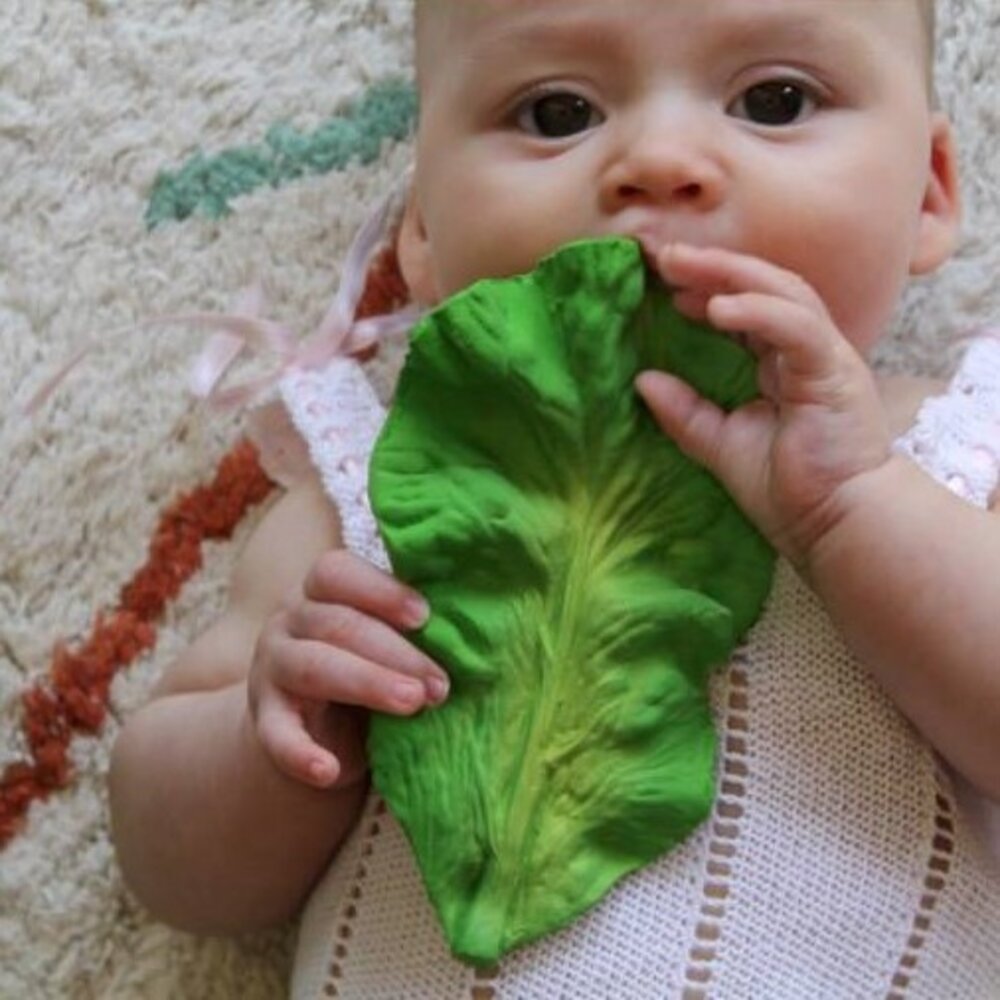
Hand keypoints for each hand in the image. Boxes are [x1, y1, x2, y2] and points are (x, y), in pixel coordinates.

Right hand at [247, 549, 448, 788]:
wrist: (316, 725)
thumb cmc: (367, 665)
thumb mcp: (384, 641)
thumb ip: (411, 630)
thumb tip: (475, 632)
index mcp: (319, 590)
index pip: (337, 573)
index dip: (381, 591)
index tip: (425, 616)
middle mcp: (288, 619)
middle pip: (338, 624)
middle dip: (395, 652)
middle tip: (440, 683)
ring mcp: (271, 667)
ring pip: (313, 667)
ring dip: (367, 684)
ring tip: (413, 703)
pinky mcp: (264, 717)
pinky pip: (276, 734)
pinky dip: (300, 754)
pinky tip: (328, 771)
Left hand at [635, 243, 892, 566]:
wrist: (834, 524)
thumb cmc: (788, 491)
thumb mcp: (720, 444)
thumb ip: (684, 412)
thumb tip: (642, 381)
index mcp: (783, 365)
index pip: (746, 312)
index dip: (706, 291)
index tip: (664, 286)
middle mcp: (806, 351)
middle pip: (763, 288)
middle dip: (713, 267)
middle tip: (665, 255)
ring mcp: (824, 356)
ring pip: (783, 292)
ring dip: (731, 274)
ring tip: (682, 265)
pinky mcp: (833, 371)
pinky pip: (797, 327)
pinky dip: (758, 311)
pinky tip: (717, 307)